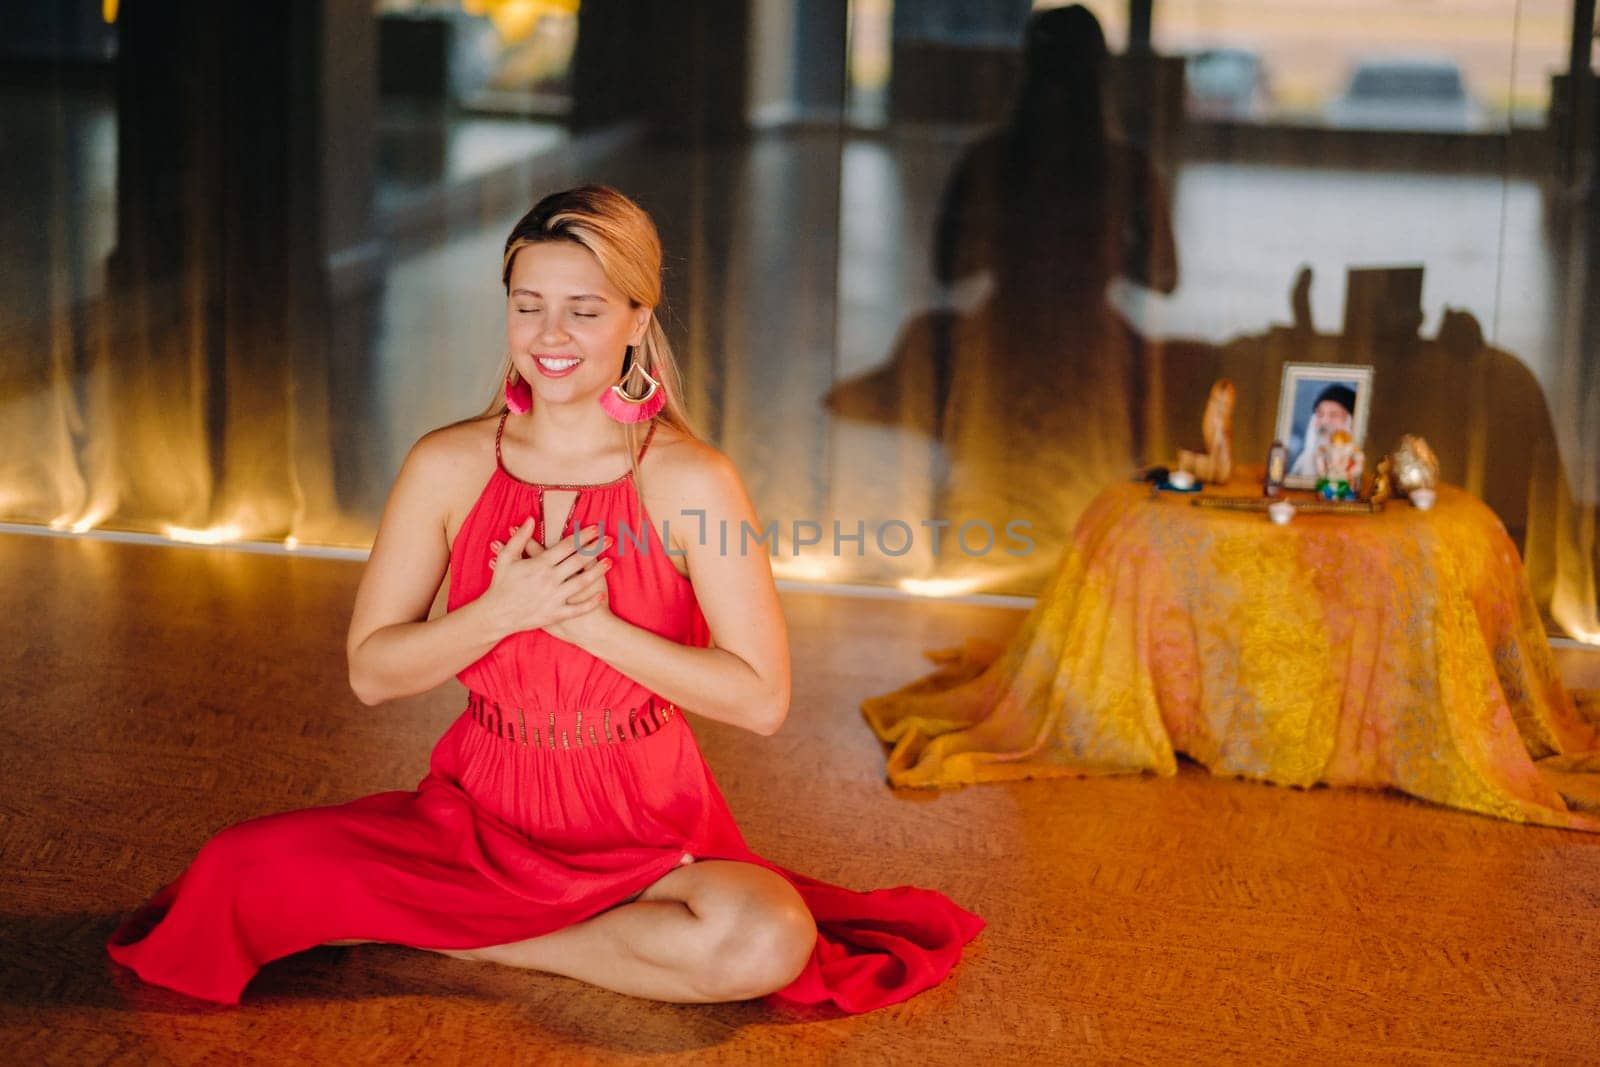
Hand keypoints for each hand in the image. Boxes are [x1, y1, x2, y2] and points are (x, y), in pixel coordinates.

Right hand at [479, 520, 611, 638]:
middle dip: (595, 549)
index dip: (583, 536)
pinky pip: (576, 609)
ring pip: (581, 582)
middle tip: (609, 540)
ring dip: (597, 572)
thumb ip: (519, 538)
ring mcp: (554, 598)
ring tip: (610, 562)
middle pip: (578, 561)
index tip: (596, 528)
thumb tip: (530, 519)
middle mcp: (550, 580)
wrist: (497, 615)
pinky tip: (600, 595)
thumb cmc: (501, 585)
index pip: (567, 546)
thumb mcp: (506, 558)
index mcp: (539, 565)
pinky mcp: (555, 614)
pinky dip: (589, 603)